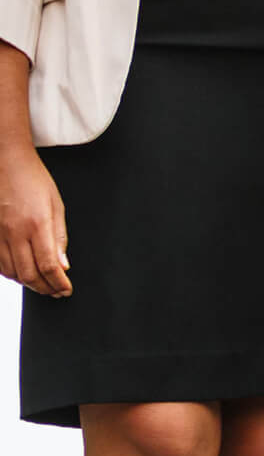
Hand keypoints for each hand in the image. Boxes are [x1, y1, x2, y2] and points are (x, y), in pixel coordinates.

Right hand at [0, 142, 70, 297]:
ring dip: (29, 283)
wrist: (6, 163)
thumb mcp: (56, 204)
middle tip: (56, 291)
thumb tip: (63, 264)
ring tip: (43, 284)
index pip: (49, 265)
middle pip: (29, 275)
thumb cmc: (33, 180)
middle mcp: (15, 233)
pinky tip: (23, 272)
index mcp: (37, 224)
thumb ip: (59, 237)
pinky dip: (12, 273)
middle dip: (45, 288)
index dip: (59, 283)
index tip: (66, 289)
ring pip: (12, 273)